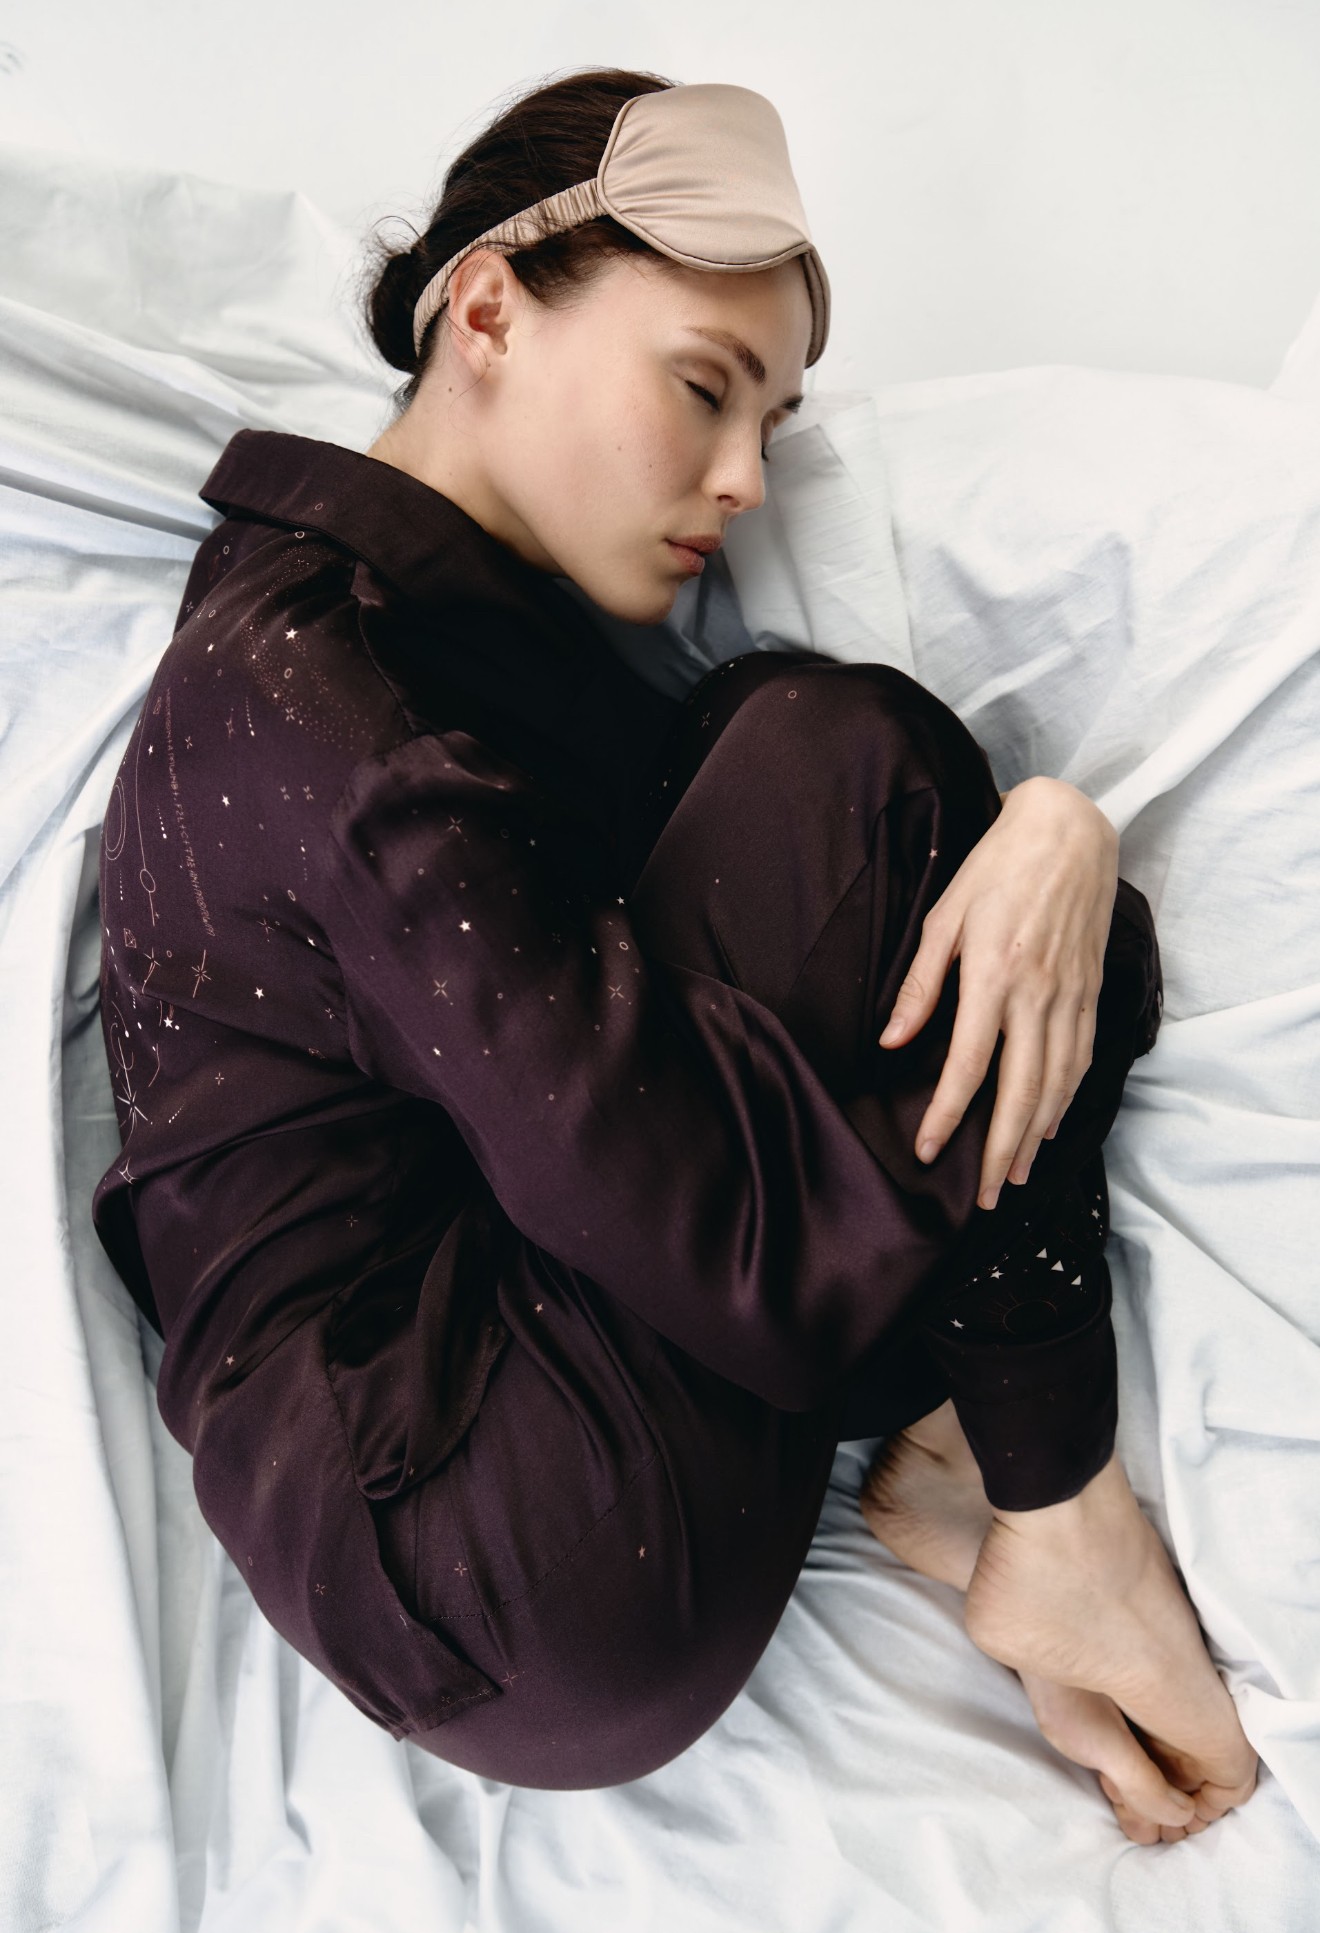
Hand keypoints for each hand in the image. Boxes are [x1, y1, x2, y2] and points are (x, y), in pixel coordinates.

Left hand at [877, 776, 1118, 1208]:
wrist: (1069, 833)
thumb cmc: (996, 869)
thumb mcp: (944, 917)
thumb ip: (920, 984)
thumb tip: (892, 1041)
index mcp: (994, 975)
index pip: (970, 1064)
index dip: (947, 1114)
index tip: (929, 1150)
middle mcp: (1038, 994)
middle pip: (1020, 1090)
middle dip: (1001, 1151)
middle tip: (988, 1197)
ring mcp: (1071, 995)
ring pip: (1058, 1083)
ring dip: (1036, 1136)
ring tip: (1017, 1177)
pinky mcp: (1091, 991)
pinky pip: (1082, 1059)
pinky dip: (1067, 1099)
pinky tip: (1049, 1125)